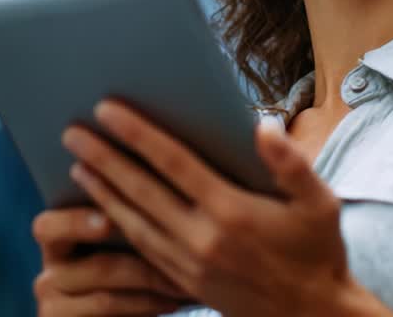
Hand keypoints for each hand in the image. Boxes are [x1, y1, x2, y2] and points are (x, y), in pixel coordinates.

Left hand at [62, 100, 373, 316]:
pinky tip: (104, 208)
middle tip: (71, 132)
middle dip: (103, 158)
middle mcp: (202, 238)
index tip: (107, 109)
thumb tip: (263, 126)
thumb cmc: (318, 253)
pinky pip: (141, 248)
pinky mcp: (183, 282)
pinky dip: (118, 224)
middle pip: (140, 190)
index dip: (137, 134)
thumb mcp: (320, 204)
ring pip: (133, 222)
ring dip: (102, 192)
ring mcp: (188, 264)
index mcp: (231, 211)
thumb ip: (292, 164)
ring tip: (76, 165)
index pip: (173, 163)